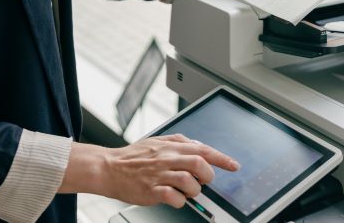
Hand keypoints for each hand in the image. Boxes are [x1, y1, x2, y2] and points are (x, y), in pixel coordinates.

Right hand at [62, 134, 238, 206]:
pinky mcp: (151, 191)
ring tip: (187, 191)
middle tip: (204, 181)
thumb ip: (179, 142)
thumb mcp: (157, 141)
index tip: (234, 166)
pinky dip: (180, 201)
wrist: (109, 168)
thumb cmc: (133, 157)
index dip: (222, 158)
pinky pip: (174, 198)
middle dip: (207, 175)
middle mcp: (167, 159)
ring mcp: (159, 175)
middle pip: (199, 164)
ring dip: (194, 190)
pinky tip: (175, 198)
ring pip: (189, 182)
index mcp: (171, 147)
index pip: (203, 149)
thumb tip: (198, 145)